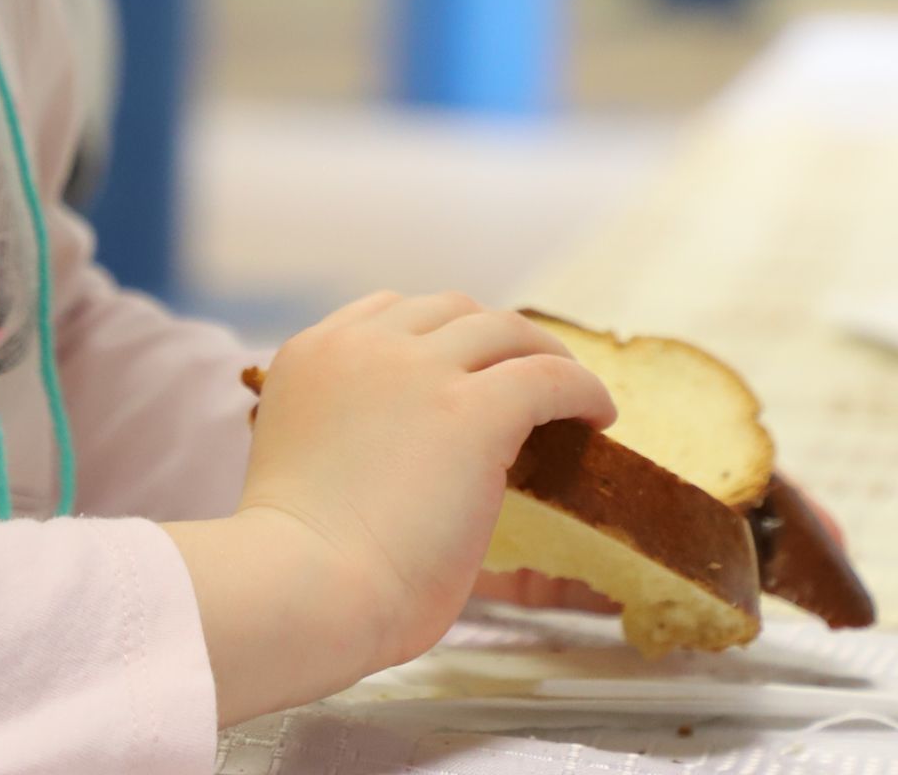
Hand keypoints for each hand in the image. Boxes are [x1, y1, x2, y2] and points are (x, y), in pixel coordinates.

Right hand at [161, 292, 612, 723]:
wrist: (304, 588)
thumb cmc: (298, 567)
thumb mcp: (303, 464)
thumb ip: (347, 438)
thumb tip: (400, 466)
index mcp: (311, 357)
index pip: (386, 313)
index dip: (433, 336)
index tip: (458, 367)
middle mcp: (363, 346)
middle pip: (449, 309)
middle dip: (489, 338)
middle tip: (518, 379)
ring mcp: (421, 372)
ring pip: (503, 330)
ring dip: (540, 354)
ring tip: (568, 389)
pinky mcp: (476, 410)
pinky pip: (549, 377)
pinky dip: (582, 389)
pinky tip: (599, 418)